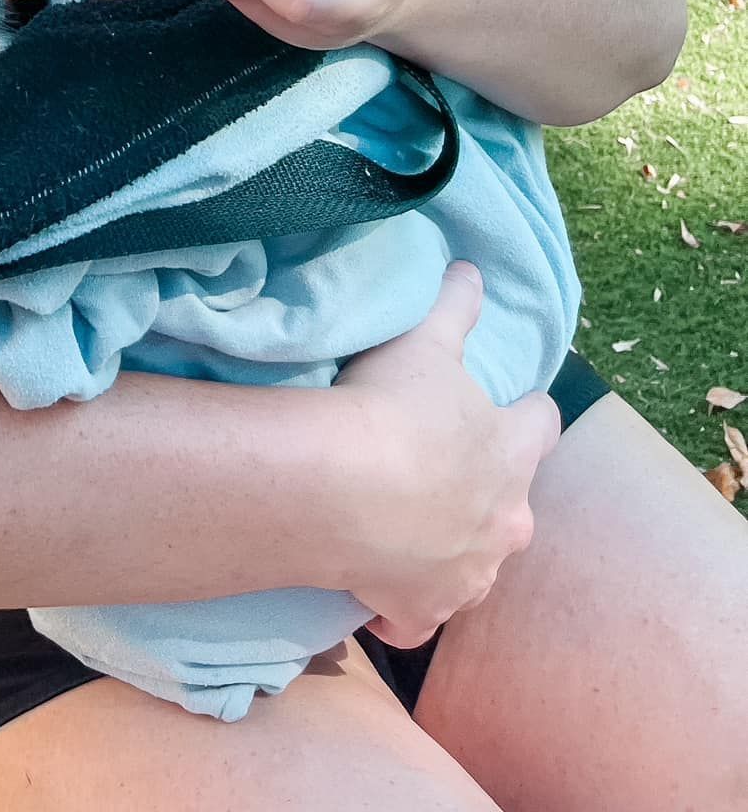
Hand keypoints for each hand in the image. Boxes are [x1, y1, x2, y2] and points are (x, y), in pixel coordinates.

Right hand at [330, 261, 561, 648]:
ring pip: (475, 566)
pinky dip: (406, 606)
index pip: (542, 426)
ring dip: (451, 550)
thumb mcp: (424, 341)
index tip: (508, 406)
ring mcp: (467, 574)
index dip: (526, 413)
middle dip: (489, 493)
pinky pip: (420, 618)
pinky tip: (379, 591)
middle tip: (442, 473)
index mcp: (511, 453)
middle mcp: (505, 522)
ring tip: (406, 529)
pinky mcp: (422, 611)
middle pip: (514, 508)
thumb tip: (473, 267)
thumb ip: (455, 305)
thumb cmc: (392, 407)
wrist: (342, 490)